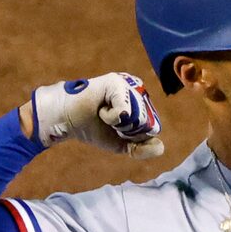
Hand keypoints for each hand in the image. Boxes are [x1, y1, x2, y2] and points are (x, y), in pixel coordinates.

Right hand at [28, 73, 164, 159]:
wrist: (70, 121)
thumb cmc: (94, 129)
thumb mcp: (123, 145)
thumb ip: (142, 149)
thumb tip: (161, 146)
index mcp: (141, 103)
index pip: (152, 128)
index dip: (134, 136)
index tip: (116, 129)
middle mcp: (136, 91)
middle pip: (148, 124)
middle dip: (128, 131)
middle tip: (110, 122)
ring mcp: (128, 85)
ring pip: (138, 118)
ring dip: (119, 125)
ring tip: (104, 114)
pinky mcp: (116, 82)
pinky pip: (124, 111)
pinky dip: (111, 117)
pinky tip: (100, 109)